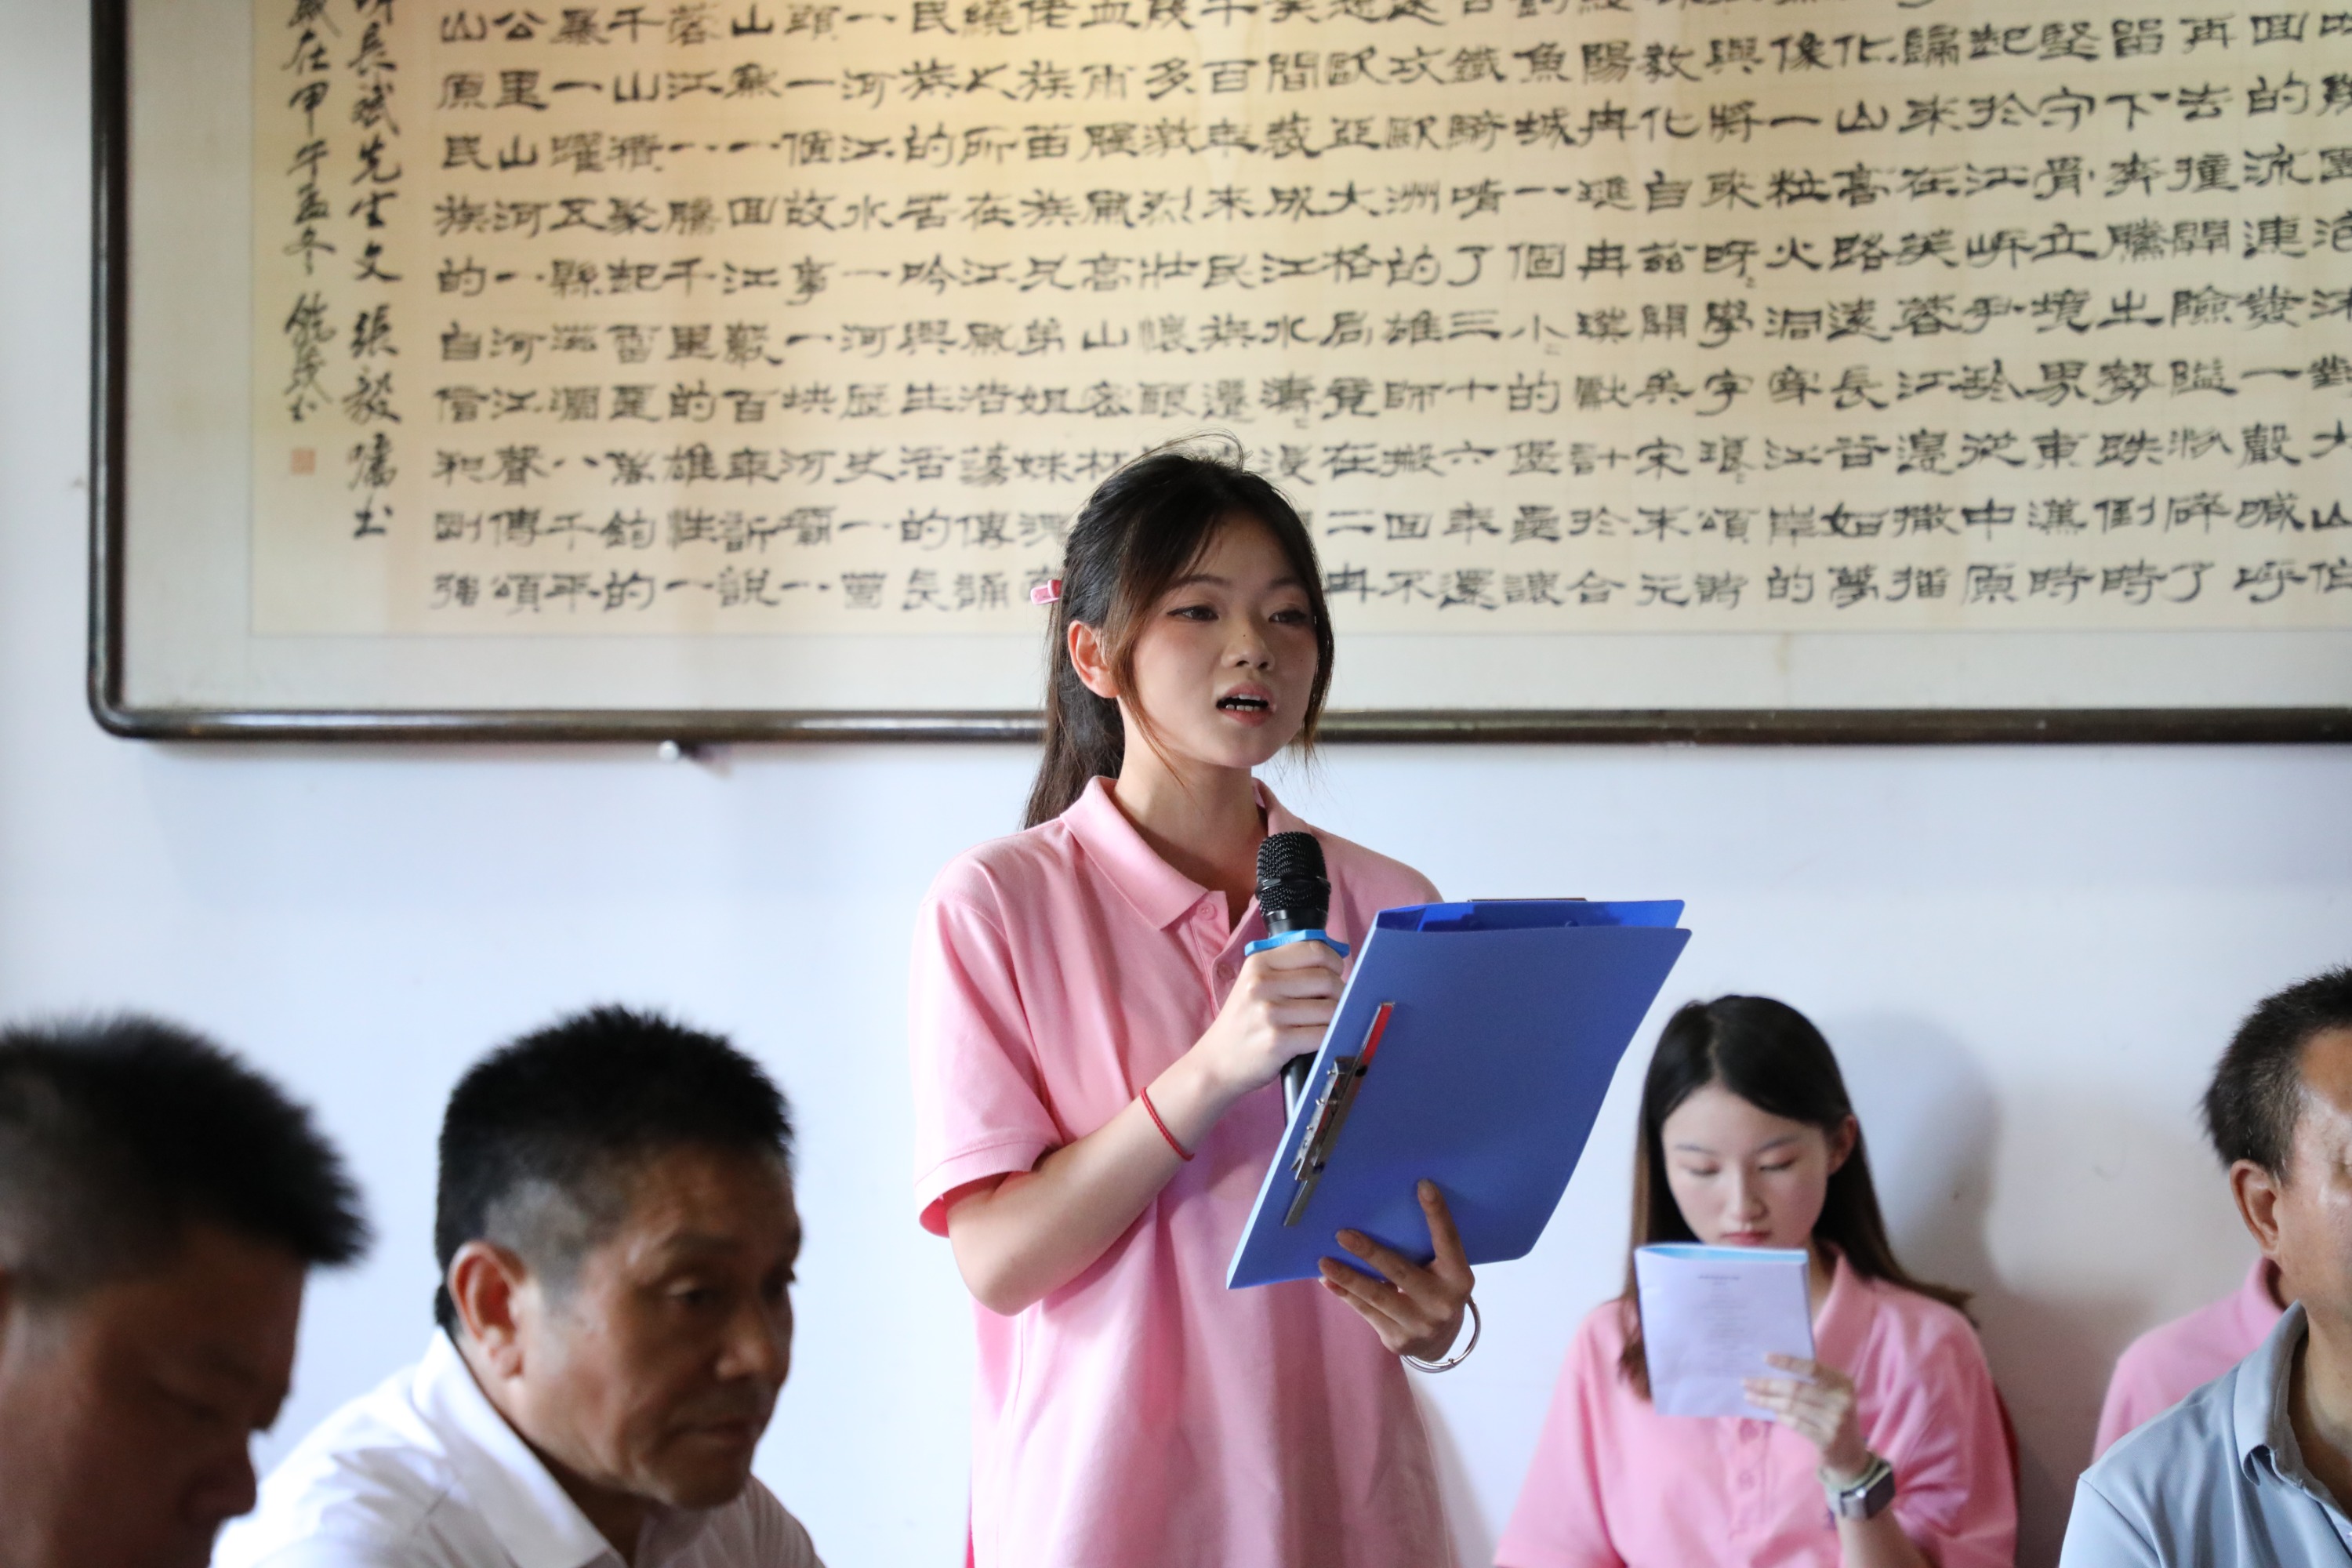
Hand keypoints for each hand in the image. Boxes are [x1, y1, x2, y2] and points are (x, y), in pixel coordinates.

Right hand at [1189, 940, 1344, 1099]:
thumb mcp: (1254, 984)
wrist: (1217, 1062)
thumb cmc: (1243, 1022)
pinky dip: (1331, 1037)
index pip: (1314, 950)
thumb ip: (1286, 968)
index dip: (1334, 962)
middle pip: (1327, 979)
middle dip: (1340, 993)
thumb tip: (1334, 962)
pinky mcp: (1278, 1041)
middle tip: (1334, 1004)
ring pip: (1330, 1008)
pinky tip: (1322, 1040)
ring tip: (1327, 1023)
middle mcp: (1262, 983)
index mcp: (1259, 963)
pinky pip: (1323, 1034)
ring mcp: (1270, 1013)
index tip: (1334, 974)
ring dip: (1337, 1018)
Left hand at [1318, 1180, 1474, 1361]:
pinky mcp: (1398, 1339)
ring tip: (1324, 1260)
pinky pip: (1366, 1312)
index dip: (1437, 1214)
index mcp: (1459, 1278)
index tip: (1423, 1185)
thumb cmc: (1436, 1290)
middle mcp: (1442, 1302)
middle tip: (1343, 1234)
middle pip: (1400, 1272)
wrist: (1439, 1342)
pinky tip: (1328, 1280)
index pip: (1449, 1241)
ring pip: (1377, 1295)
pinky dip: (1345, 1294)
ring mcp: (1419, 1324)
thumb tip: (1383, 1215)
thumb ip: (1425, 1251)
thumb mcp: (1444, 1272)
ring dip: (1347, 1276)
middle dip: (1369, 1253)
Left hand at [1744, 1355, 1869, 1482]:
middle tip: (1746, 1381)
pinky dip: (1780, 1416)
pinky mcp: (1827, 1440)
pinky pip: (1795, 1423)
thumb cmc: (1833, 1415)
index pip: (1812, 1367)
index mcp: (1842, 1383)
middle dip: (1767, 1384)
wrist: (1850, 1454)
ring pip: (1792, 1406)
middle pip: (1796, 1388)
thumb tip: (1772, 1368)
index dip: (1787, 1362)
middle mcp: (1842, 1400)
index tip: (1764, 1357)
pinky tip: (1770, 1412)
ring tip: (1749, 1396)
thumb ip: (1811, 1381)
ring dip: (1767, 1400)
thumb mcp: (1831, 1395)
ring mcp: (1835, 1422)